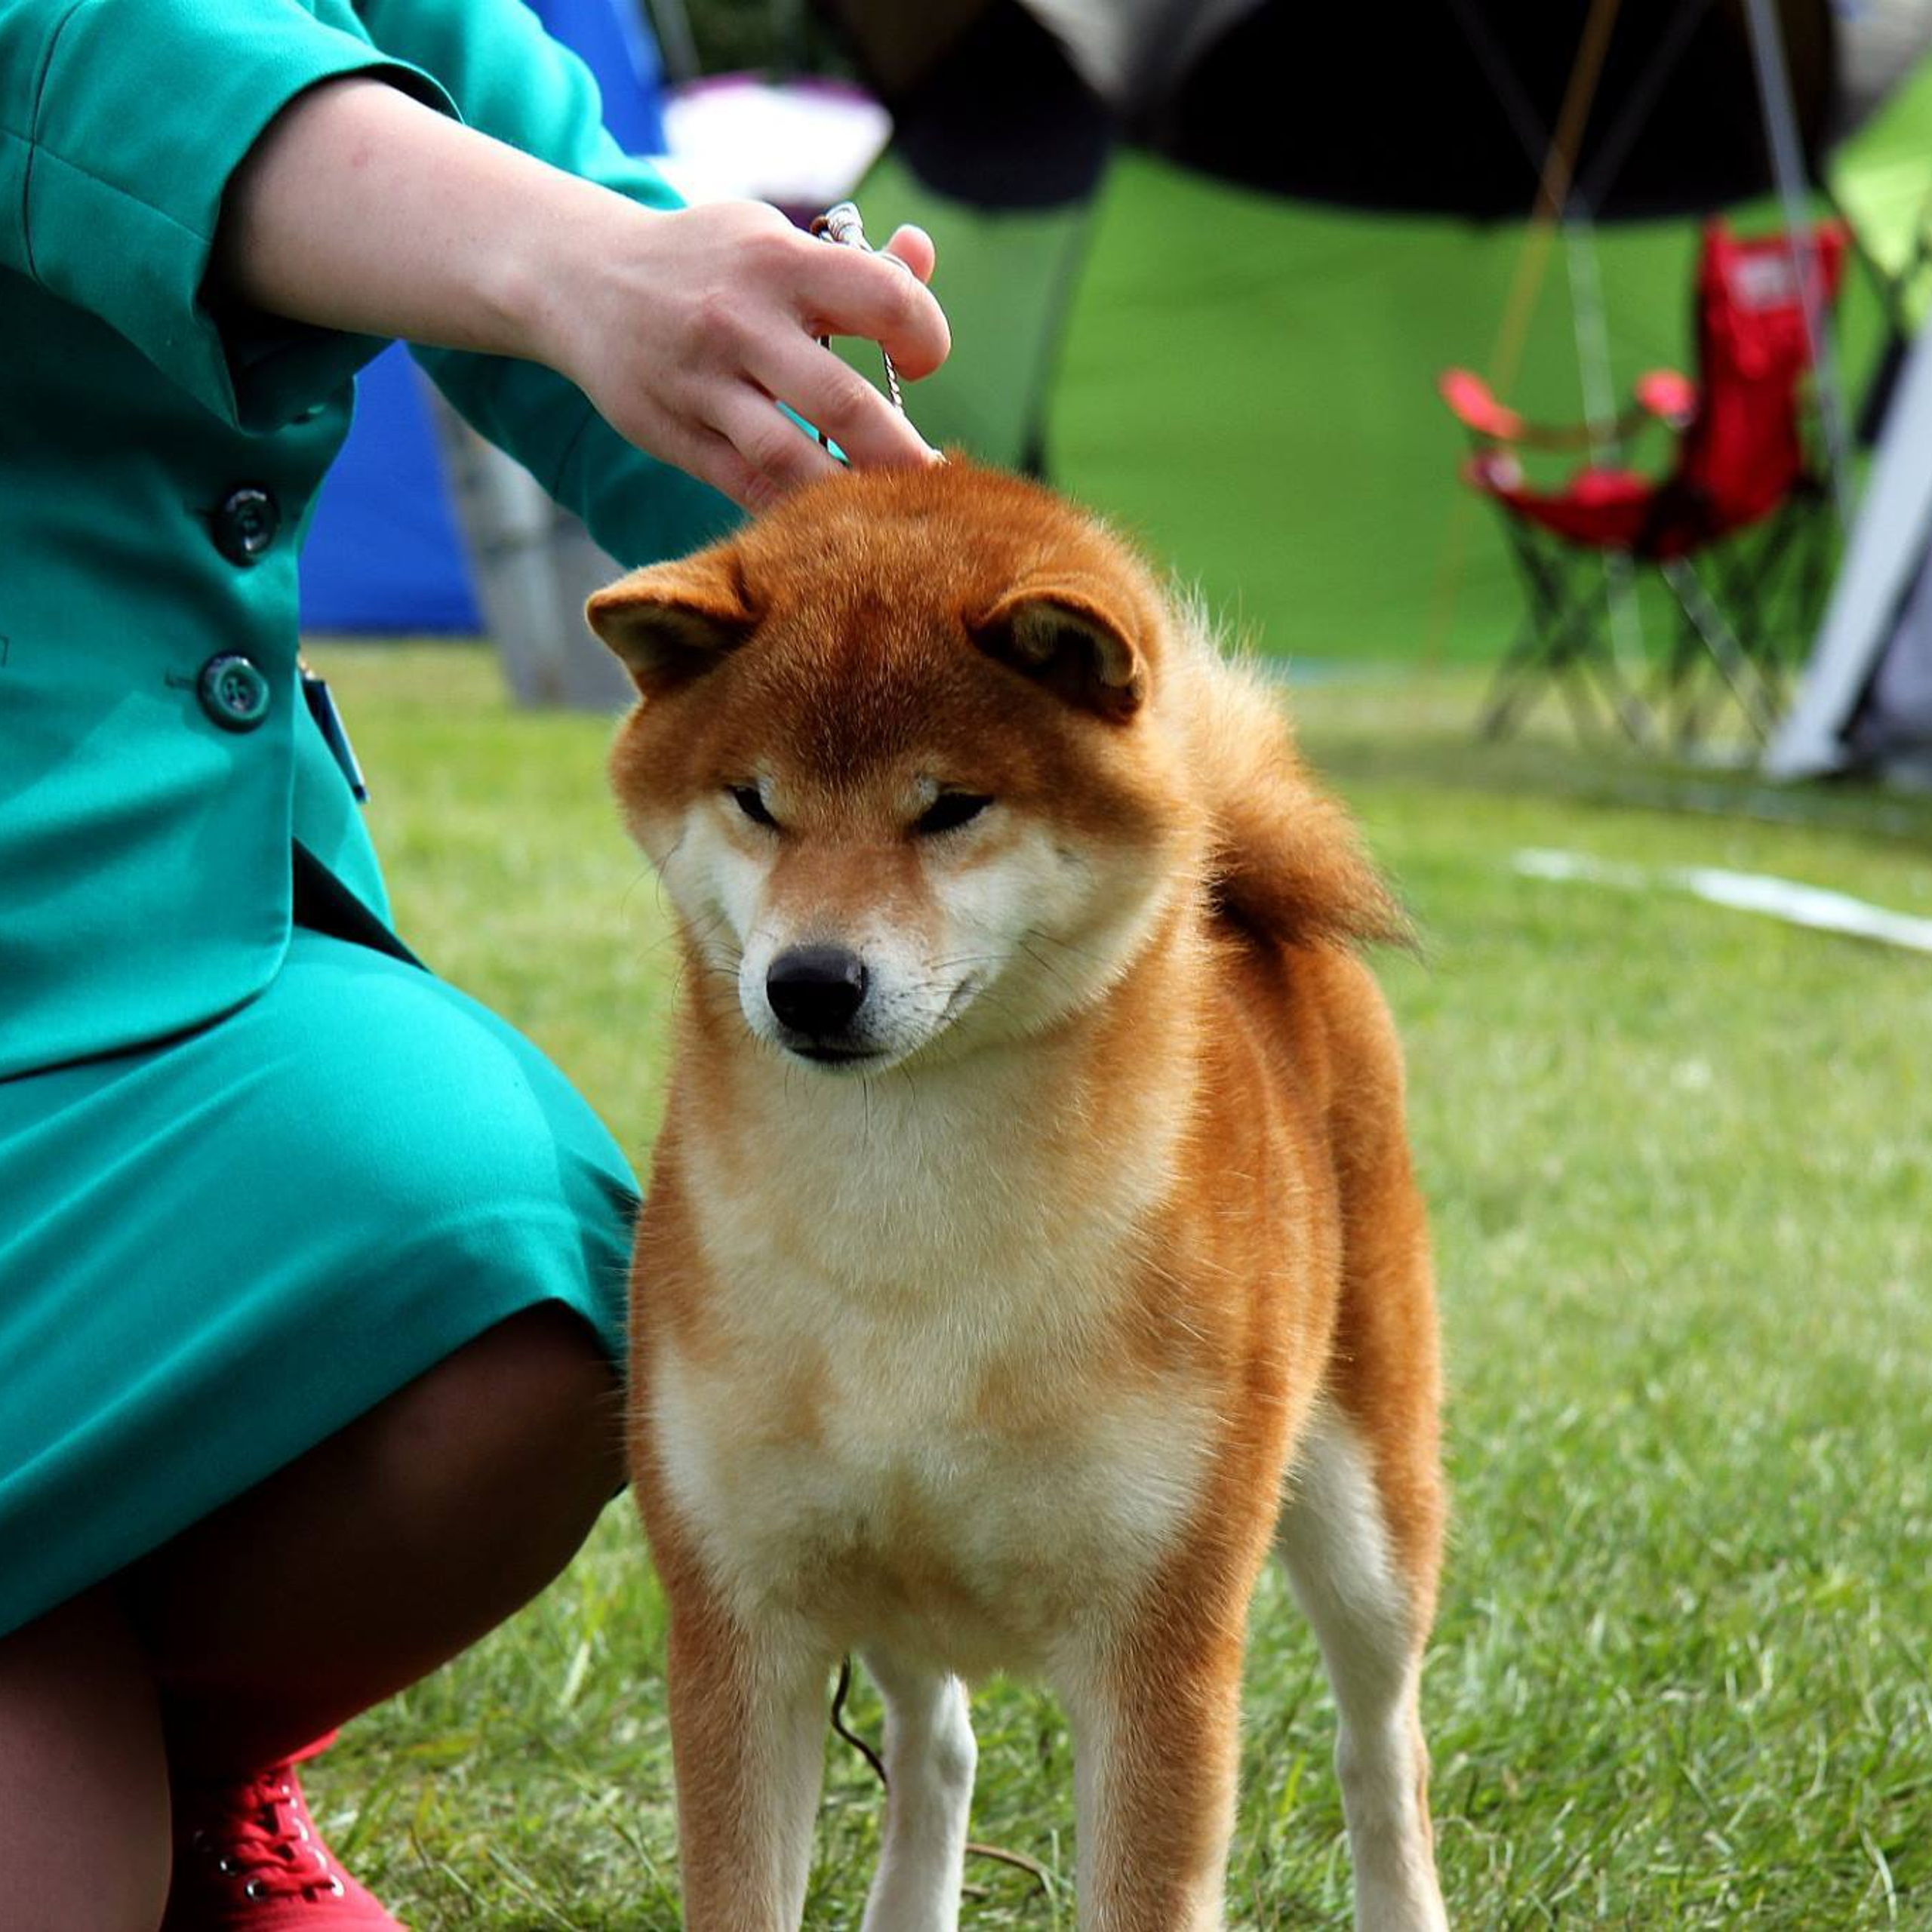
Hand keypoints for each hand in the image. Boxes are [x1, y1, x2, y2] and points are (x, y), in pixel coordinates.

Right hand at [532, 198, 949, 510]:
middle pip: (843, 403)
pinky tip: (831, 520)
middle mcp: (740, 322)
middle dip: (903, 454)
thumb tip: (922, 253)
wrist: (578, 278)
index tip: (921, 360)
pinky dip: (795, 510)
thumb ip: (853, 258)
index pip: (884, 299)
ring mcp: (703, 385)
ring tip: (891, 515)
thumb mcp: (769, 237)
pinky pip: (747, 488)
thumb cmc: (702, 262)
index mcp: (778, 262)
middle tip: (938, 481)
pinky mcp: (676, 435)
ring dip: (851, 496)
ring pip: (791, 461)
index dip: (924, 336)